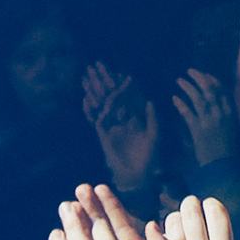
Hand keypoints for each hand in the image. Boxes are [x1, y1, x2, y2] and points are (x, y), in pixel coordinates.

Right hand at [82, 62, 162, 192]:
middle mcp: (121, 117)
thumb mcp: (153, 136)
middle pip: (109, 94)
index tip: (117, 70)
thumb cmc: (148, 157)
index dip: (121, 82)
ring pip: (100, 103)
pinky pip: (95, 118)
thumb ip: (152, 118)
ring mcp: (111, 124)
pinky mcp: (102, 133)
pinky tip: (86, 99)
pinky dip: (90, 109)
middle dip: (102, 79)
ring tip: (86, 77)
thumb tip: (149, 100)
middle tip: (96, 64)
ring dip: (93, 90)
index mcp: (134, 115)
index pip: (126, 94)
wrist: (136, 175)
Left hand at [169, 70, 236, 168]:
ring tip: (179, 80)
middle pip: (209, 91)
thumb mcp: (229, 127)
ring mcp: (208, 121)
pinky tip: (174, 98)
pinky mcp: (197, 129)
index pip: (222, 91)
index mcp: (229, 113)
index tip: (205, 74)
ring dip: (188, 87)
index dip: (212, 81)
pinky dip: (181, 104)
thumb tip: (213, 102)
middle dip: (199, 78)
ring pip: (198, 98)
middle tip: (190, 71)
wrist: (221, 165)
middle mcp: (220, 114)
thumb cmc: (225, 148)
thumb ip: (222, 114)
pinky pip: (188, 113)